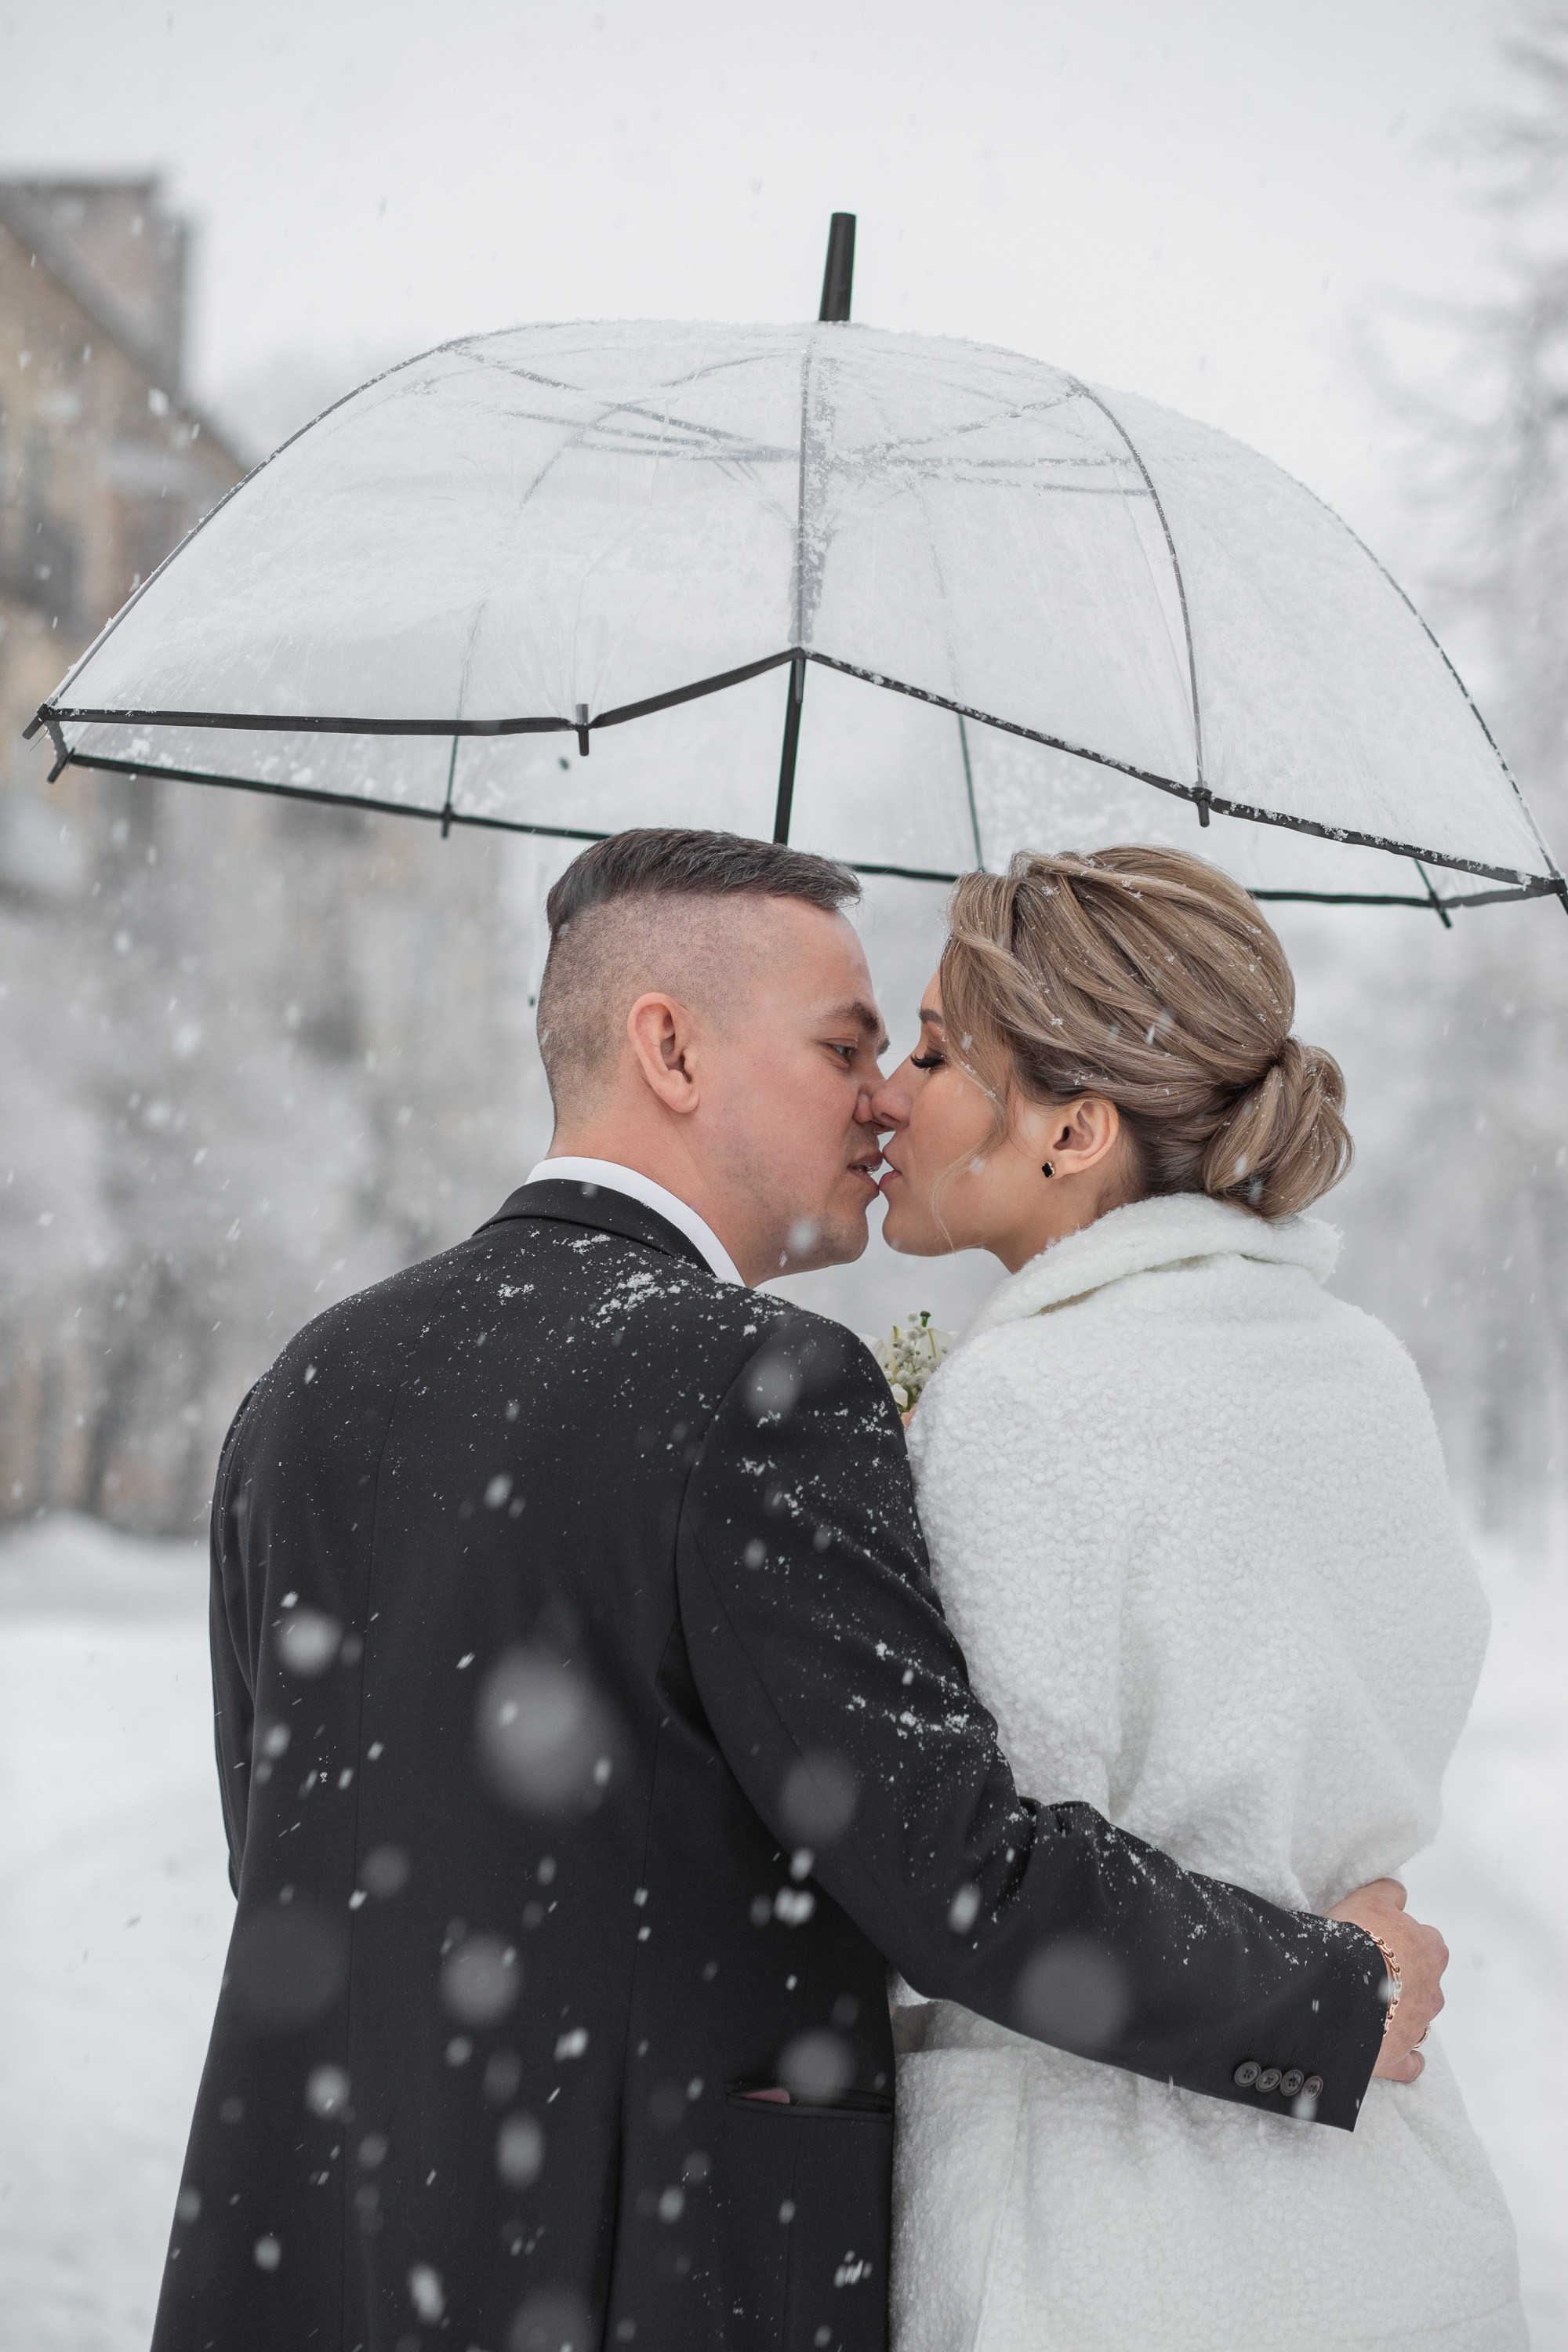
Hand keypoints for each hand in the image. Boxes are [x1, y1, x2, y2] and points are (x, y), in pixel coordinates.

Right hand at [1327, 1878, 1447, 2082]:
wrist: (1339, 1990)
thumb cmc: (1356, 1941)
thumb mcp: (1369, 1899)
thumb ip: (1388, 1893)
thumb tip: (1398, 1892)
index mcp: (1429, 1952)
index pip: (1428, 1941)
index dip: (1405, 1939)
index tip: (1384, 1939)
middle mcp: (1432, 1991)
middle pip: (1426, 1981)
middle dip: (1407, 1978)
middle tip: (1374, 1971)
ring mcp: (1418, 2026)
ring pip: (1419, 2019)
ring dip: (1403, 2013)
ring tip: (1372, 2007)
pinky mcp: (1398, 2056)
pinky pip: (1409, 2062)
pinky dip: (1405, 2058)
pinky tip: (1393, 2052)